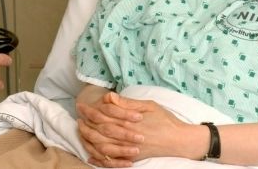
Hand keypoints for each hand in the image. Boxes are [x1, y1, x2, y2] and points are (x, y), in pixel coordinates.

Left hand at [77, 92, 196, 164]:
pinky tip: (91, 154)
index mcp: (129, 121)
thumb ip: (127, 104)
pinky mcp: (132, 159)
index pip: (104, 116)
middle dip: (86, 124)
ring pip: (102, 146)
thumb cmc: (165, 120)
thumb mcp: (148, 106)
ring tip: (81, 132)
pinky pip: (112, 161)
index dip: (90, 111)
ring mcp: (129, 149)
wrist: (180, 141)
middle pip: (100, 131)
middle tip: (77, 118)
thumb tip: (109, 97)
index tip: (81, 106)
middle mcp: (127, 136)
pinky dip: (99, 158)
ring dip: (89, 139)